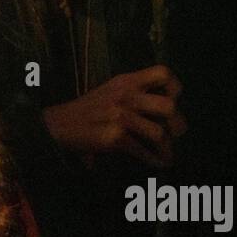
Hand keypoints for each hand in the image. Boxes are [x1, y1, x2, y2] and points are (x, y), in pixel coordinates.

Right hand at [43, 65, 186, 167]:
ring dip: (166, 149)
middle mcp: (126, 96)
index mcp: (127, 81)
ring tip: (167, 154)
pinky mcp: (114, 137)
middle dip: (177, 124)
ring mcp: (120, 117)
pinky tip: (157, 163)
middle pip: (168, 106)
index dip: (174, 88)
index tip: (174, 101)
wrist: (59, 124)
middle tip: (175, 133)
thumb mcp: (112, 90)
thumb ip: (136, 92)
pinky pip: (143, 150)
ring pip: (159, 133)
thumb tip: (168, 107)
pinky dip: (153, 160)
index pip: (163, 73)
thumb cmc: (89, 109)